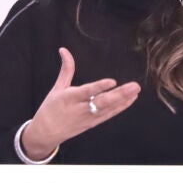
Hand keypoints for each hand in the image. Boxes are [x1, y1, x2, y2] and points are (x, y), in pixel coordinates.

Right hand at [20, 47, 140, 159]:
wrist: (46, 132)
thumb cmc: (51, 108)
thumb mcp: (57, 88)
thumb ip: (66, 69)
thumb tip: (64, 50)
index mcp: (69, 98)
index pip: (87, 92)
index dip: (99, 87)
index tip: (112, 81)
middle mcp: (80, 109)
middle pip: (102, 102)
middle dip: (120, 94)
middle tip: (134, 86)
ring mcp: (88, 118)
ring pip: (108, 109)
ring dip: (124, 100)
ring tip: (136, 91)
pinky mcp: (93, 123)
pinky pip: (109, 115)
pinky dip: (121, 107)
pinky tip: (131, 99)